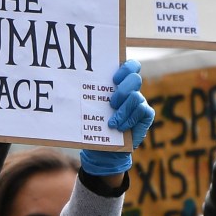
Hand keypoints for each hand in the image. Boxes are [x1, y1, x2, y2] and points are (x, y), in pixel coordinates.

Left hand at [79, 59, 153, 178]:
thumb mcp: (89, 109)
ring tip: (112, 122)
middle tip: (111, 103)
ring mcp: (140, 102)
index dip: (126, 68)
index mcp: (120, 84)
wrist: (104, 148)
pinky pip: (141, 110)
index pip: (131, 66)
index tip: (113, 79)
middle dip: (122, 91)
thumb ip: (87, 95)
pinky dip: (129, 120)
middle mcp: (132, 90)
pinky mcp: (145, 114)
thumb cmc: (95, 125)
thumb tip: (69, 83)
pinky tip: (120, 128)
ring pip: (136, 97)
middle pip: (135, 79)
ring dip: (122, 110)